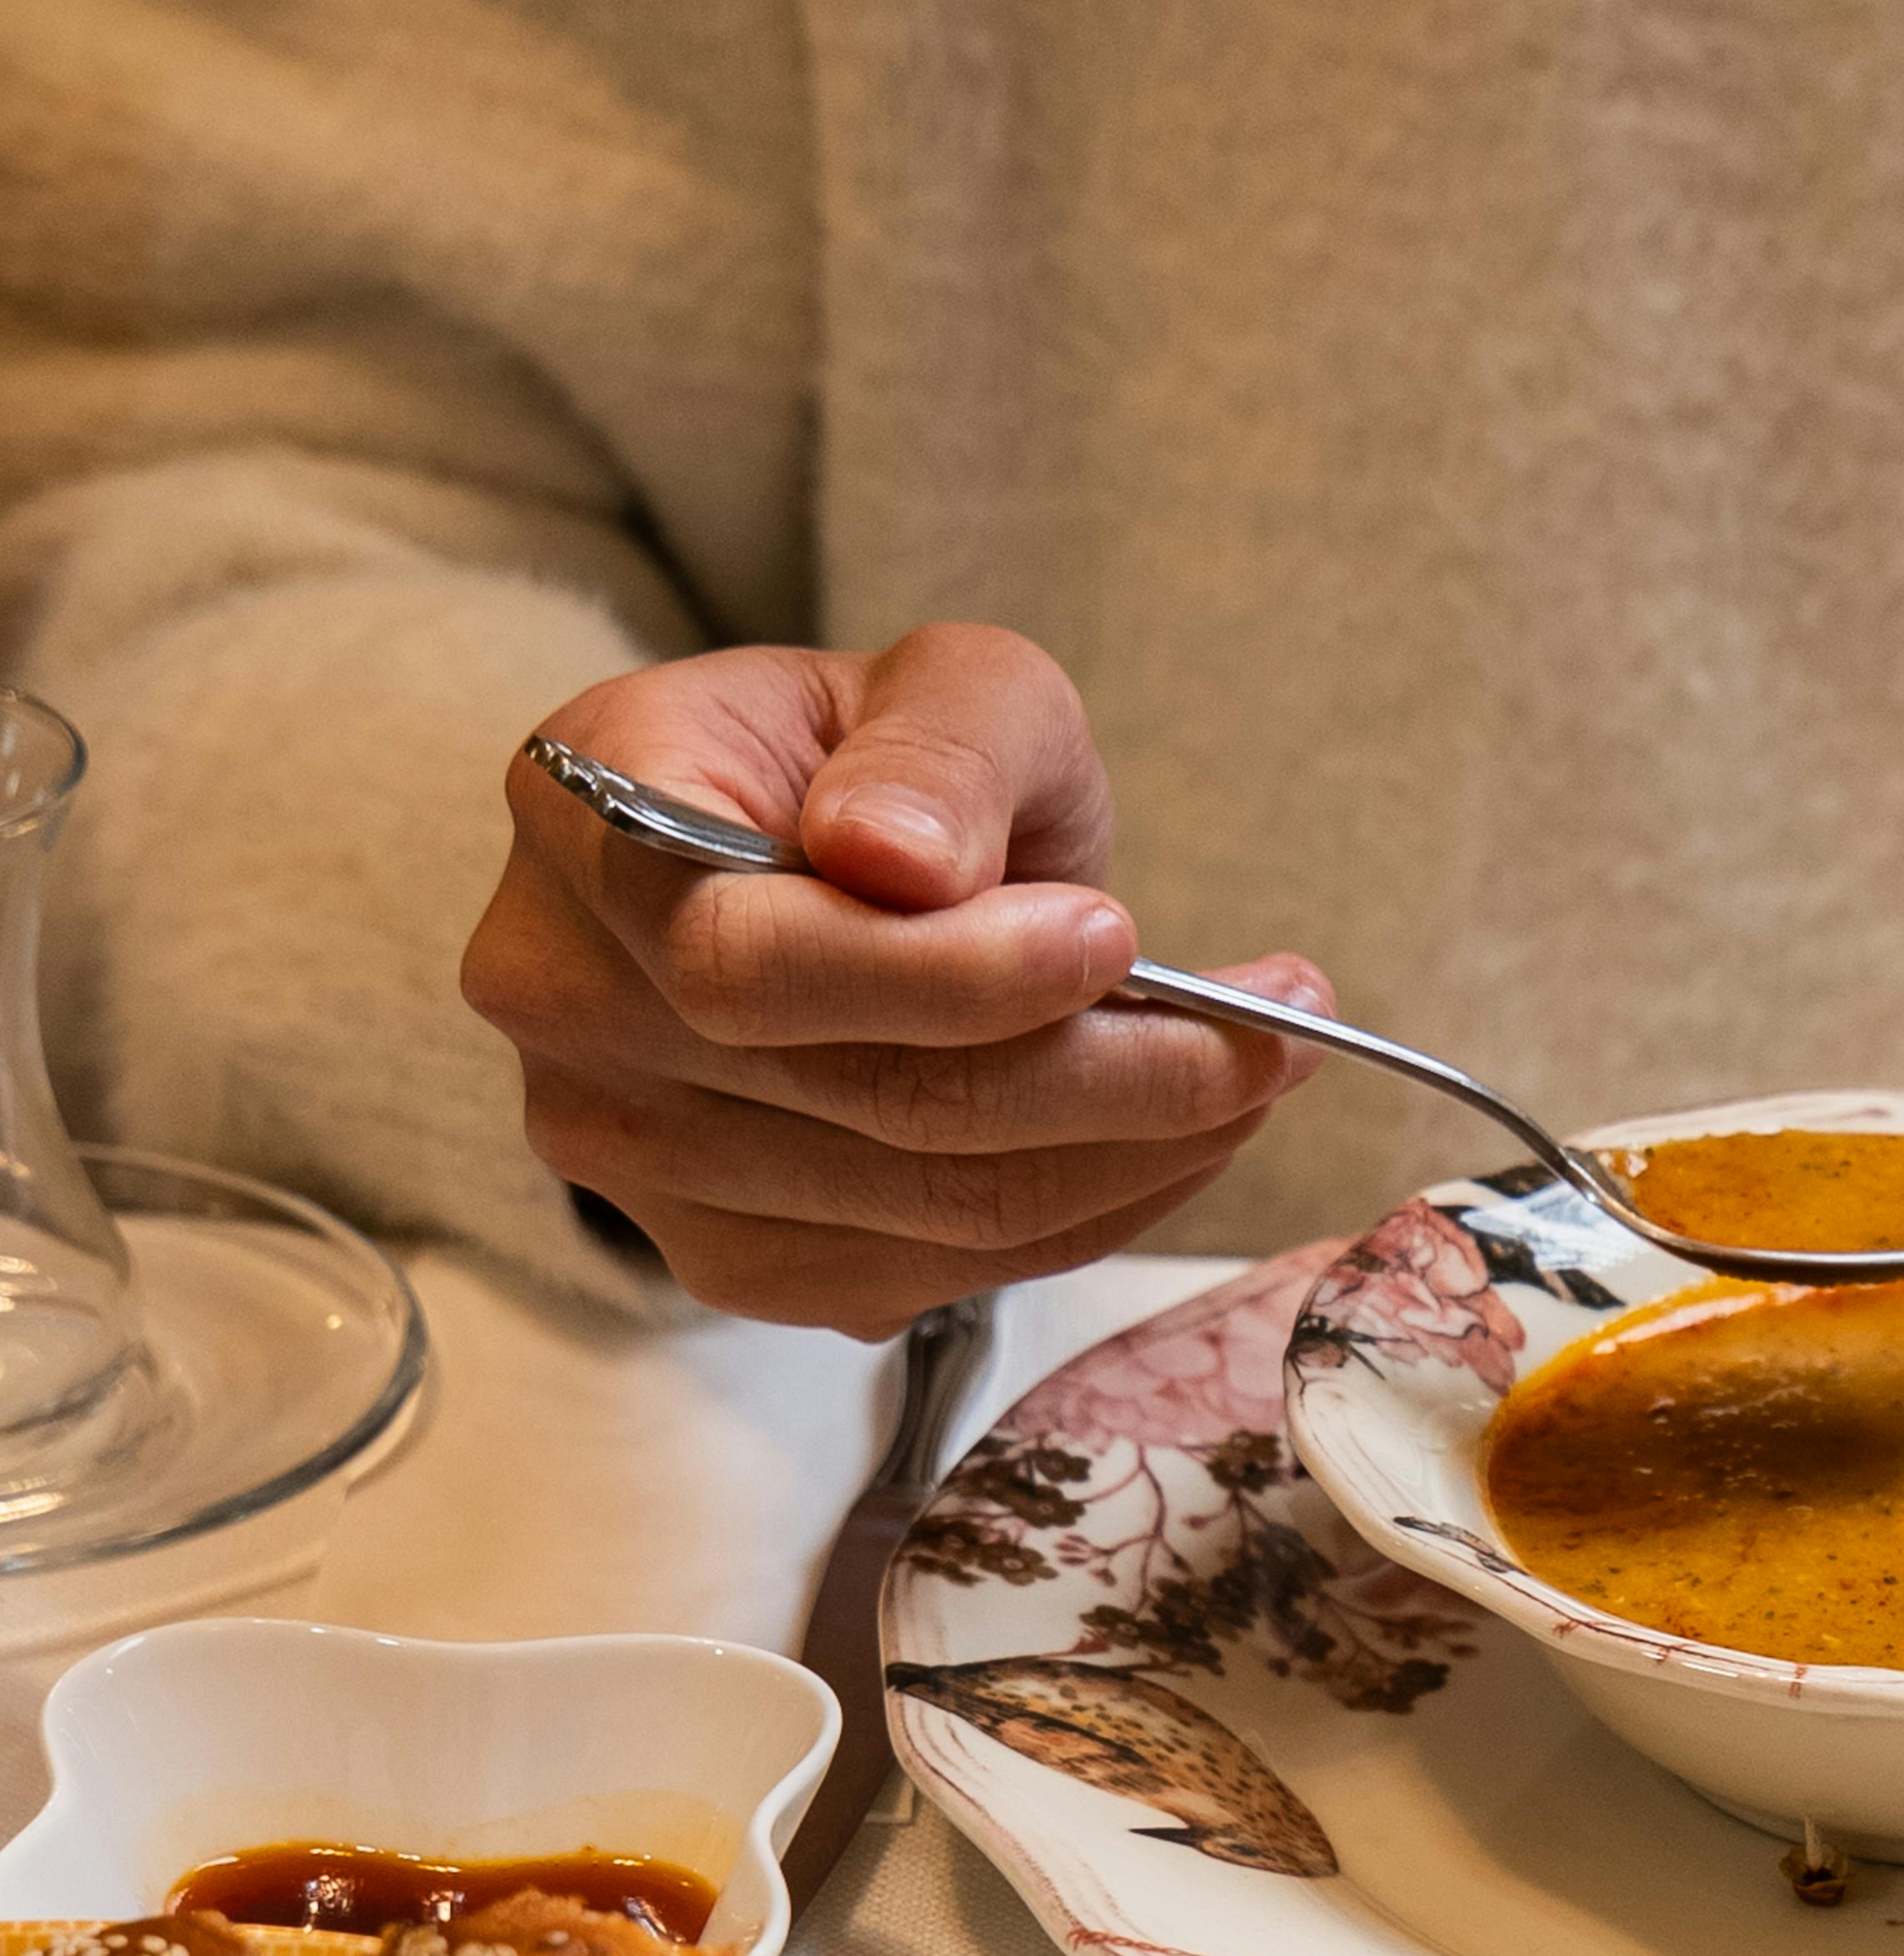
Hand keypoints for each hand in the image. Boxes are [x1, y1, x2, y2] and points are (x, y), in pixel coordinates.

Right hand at [462, 624, 1329, 1332]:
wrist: (830, 872)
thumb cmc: (880, 762)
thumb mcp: (944, 685)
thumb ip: (936, 751)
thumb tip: (900, 863)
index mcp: (582, 818)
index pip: (745, 952)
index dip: (948, 973)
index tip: (1118, 936)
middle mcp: (568, 1005)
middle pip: (866, 1097)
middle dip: (1114, 1072)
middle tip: (1282, 1021)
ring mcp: (632, 1160)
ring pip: (930, 1205)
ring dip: (1138, 1148)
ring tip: (1261, 1063)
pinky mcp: (733, 1263)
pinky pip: (947, 1270)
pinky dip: (1095, 1208)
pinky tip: (1169, 1131)